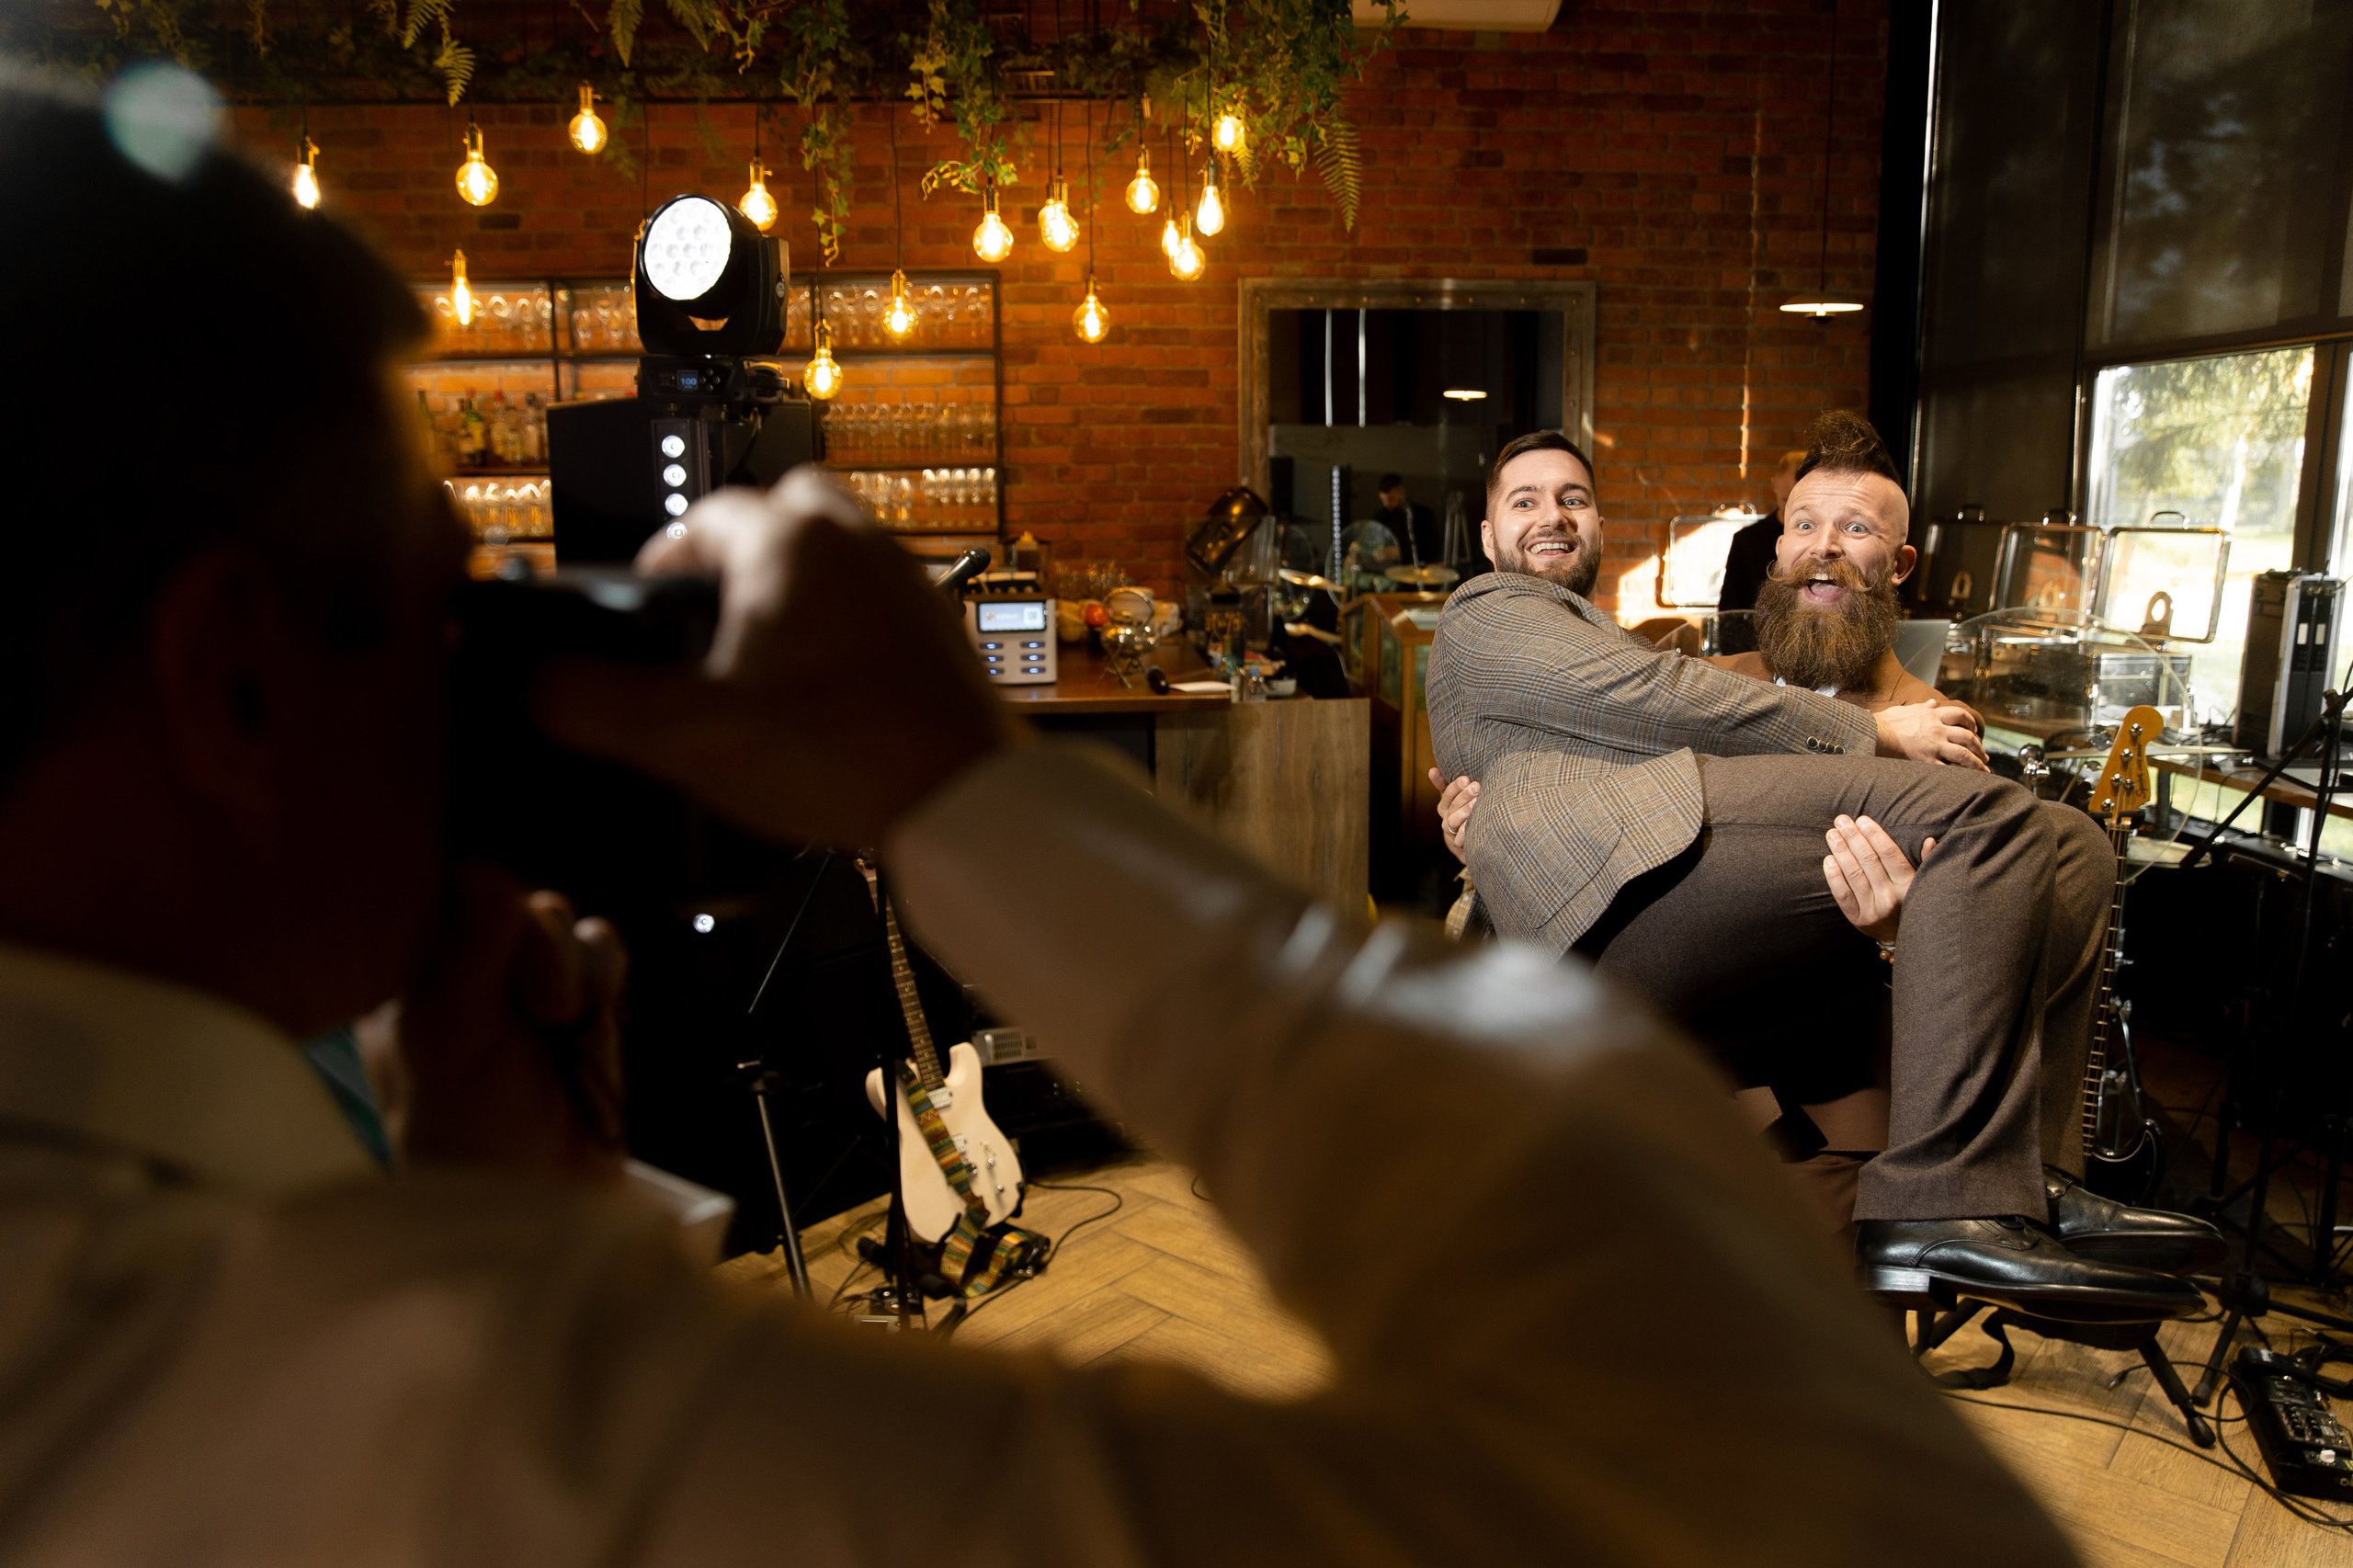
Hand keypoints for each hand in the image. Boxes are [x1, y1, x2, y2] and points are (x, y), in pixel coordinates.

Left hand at [397, 863, 627, 1180]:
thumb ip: (466, 952)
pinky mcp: (581, 999)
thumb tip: (492, 879)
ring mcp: (525, 983)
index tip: (492, 966)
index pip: (447, 891)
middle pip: (513, 899)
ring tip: (561, 1027)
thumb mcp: (446, 1035)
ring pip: (561, 920)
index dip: (482, 914)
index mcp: (409, 972)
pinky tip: (589, 1025)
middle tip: (538, 1012)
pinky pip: (603, 945)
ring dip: (572, 971)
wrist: (541, 1196)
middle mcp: (465, 968)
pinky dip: (604, 978)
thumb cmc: (470, 1129)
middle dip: (536, 952)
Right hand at [534, 468, 1017, 848]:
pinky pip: (878, 600)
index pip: (704, 516)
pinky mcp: (939, 630)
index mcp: (787, 542)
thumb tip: (541, 687)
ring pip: (837, 550)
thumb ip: (597, 704)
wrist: (959, 798)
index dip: (663, 557)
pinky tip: (824, 683)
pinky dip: (845, 622)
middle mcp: (853, 542)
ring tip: (763, 647)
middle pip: (783, 508)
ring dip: (796, 582)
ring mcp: (906, 582)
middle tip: (710, 607)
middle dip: (741, 548)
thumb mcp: (688, 735)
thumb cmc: (841, 754)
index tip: (645, 601)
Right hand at [1428, 767, 1478, 862]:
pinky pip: (1460, 838)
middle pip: (1453, 806)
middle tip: (1476, 786)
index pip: (1447, 794)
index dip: (1455, 786)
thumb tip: (1432, 770)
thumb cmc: (1461, 812)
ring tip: (1476, 803)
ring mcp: (1451, 832)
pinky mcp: (1459, 843)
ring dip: (1464, 811)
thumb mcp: (1454, 797)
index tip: (1465, 778)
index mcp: (1445, 806)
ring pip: (1454, 821)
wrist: (1464, 841)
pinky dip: (1465, 832)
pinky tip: (1474, 823)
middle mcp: (1446, 818)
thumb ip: (1444, 784)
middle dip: (1464, 795)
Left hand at [1822, 815, 1934, 943]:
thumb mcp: (1922, 883)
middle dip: (1853, 838)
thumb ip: (1926, 861)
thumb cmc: (1910, 902)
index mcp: (1908, 885)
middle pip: (1868, 861)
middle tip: (1841, 821)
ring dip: (1841, 851)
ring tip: (1832, 834)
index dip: (1875, 835)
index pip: (1889, 854)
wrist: (1901, 937)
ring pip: (1854, 875)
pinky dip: (1834, 876)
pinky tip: (1828, 859)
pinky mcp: (1857, 919)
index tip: (1862, 820)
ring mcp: (1873, 910)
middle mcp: (1891, 897)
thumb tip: (1929, 839)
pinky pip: (1842, 894)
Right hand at [1874, 698, 1989, 770]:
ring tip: (1984, 769)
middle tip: (1984, 755)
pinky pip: (1948, 770)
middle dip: (1979, 747)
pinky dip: (1959, 776)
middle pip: (1967, 737)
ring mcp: (1934, 746)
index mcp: (1932, 716)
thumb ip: (1921, 707)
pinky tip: (1966, 781)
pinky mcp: (1926, 761)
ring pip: (1964, 754)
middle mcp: (1937, 730)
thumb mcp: (1904, 709)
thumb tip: (1932, 702)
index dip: (1971, 723)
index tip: (1975, 730)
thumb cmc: (1884, 722)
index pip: (1960, 715)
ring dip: (1976, 763)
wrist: (1872, 734)